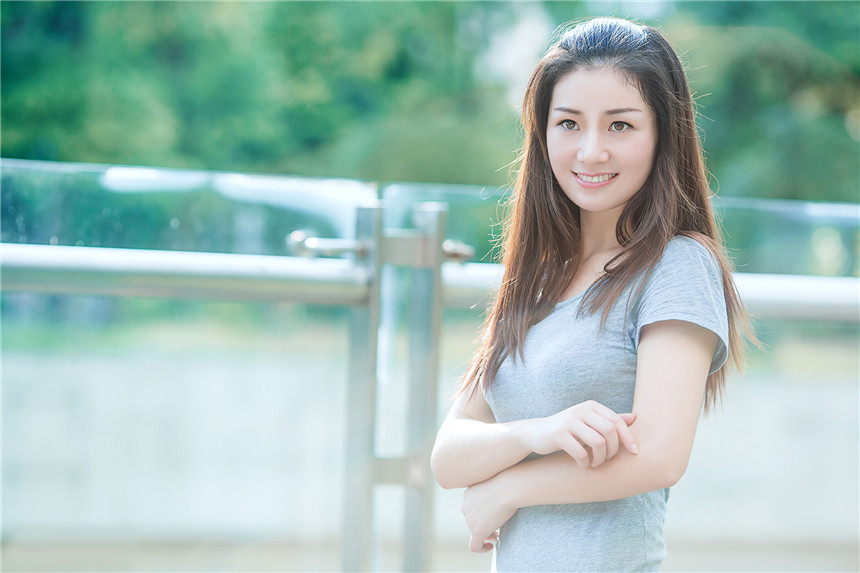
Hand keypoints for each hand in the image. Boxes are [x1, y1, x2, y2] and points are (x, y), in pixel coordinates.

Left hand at [461, 476, 515, 552]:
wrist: (509, 488)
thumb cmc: (508, 483)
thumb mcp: (496, 485)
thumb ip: (492, 493)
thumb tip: (498, 500)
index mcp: (468, 494)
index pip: (471, 508)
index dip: (481, 515)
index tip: (492, 517)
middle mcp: (465, 506)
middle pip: (472, 520)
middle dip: (483, 525)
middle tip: (496, 530)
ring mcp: (469, 519)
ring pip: (475, 531)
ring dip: (485, 534)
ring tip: (497, 535)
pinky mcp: (476, 530)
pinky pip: (475, 546)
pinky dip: (482, 548)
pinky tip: (491, 546)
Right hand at [521, 400, 637, 468]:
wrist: (536, 433)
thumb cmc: (568, 429)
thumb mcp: (589, 422)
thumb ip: (609, 420)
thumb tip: (635, 418)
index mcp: (591, 406)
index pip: (617, 421)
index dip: (628, 438)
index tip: (635, 453)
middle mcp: (581, 410)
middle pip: (610, 432)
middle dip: (613, 451)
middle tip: (606, 460)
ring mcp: (569, 421)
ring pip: (598, 443)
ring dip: (600, 459)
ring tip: (595, 463)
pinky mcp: (559, 435)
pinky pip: (581, 453)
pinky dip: (585, 463)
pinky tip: (582, 465)